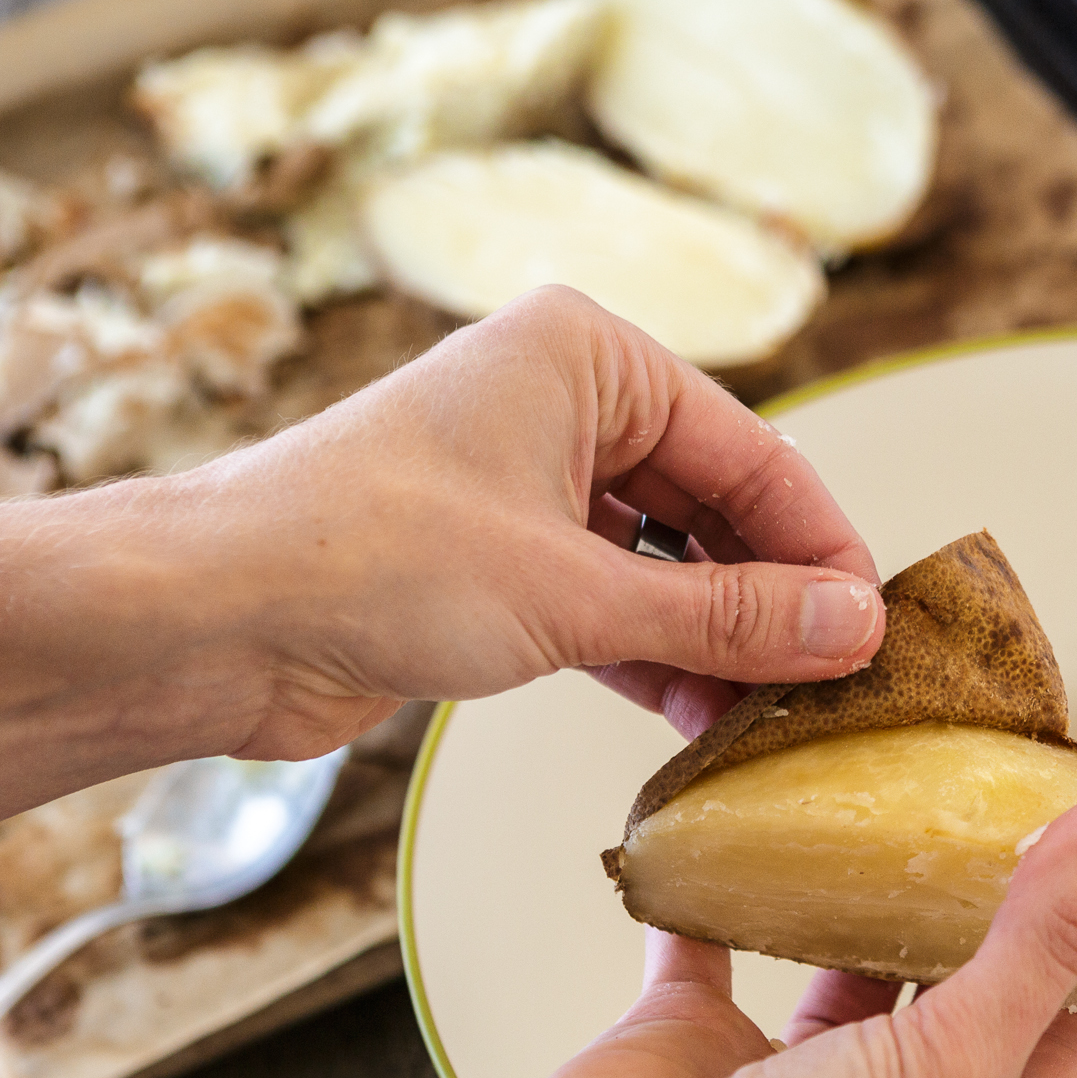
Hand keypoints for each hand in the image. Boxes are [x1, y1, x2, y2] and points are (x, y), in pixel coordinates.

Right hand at [182, 786, 1076, 1077]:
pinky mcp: (689, 1050)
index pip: (1073, 1044)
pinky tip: (761, 821)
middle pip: (966, 1000)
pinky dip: (734, 889)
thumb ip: (1046, 942)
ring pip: (850, 974)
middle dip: (997, 907)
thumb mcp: (960, 1065)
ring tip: (918, 799)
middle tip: (1027, 798)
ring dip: (878, 895)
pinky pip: (717, 949)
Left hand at [188, 284, 885, 754]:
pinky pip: (610, 606)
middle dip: (770, 599)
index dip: (818, 545)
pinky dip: (655, 659)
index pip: (750, 451)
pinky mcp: (494, 564)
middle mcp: (559, 405)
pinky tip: (701, 721)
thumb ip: (725, 615)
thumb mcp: (575, 594)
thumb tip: (851, 629)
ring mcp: (525, 486)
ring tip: (774, 718)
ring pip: (664, 564)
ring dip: (716, 642)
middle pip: (713, 507)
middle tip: (835, 684)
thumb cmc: (362, 558)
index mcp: (585, 356)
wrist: (204, 622)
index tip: (872, 628)